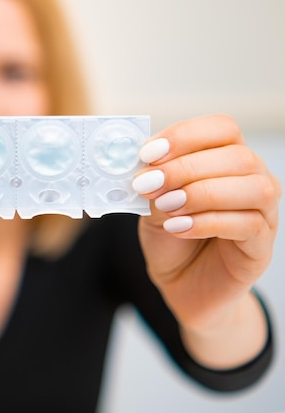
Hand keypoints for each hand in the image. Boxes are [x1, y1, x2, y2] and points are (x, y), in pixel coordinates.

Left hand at [134, 115, 280, 334]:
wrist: (180, 284)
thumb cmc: (170, 238)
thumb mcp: (154, 205)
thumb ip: (156, 183)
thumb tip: (147, 167)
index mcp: (226, 160)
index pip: (222, 129)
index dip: (184, 135)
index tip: (147, 154)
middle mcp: (253, 180)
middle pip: (238, 156)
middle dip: (186, 168)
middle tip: (149, 184)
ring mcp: (264, 213)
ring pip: (253, 188)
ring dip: (202, 193)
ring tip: (166, 206)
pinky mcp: (262, 247)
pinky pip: (248, 225)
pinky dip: (208, 223)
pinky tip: (177, 228)